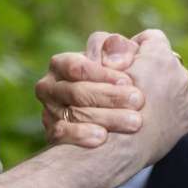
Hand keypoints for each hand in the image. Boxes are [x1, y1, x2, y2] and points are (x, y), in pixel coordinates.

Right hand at [36, 32, 142, 146]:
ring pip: (73, 114)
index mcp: (61, 64)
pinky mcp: (52, 135)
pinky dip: (81, 135)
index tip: (128, 80)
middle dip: (109, 96)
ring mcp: (49, 111)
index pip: (77, 66)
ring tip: (133, 122)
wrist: (115, 115)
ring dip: (106, 117)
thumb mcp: (120, 58)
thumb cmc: (116, 78)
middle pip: (76, 91)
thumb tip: (116, 60)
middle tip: (138, 101)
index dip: (103, 73)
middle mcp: (49, 87)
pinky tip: (103, 137)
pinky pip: (62, 135)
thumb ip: (120, 49)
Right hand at [115, 29, 187, 165]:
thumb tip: (120, 41)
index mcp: (160, 56)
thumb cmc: (107, 106)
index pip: (152, 37)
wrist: (121, 146)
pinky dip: (167, 112)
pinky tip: (149, 120)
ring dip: (161, 92)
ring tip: (139, 105)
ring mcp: (186, 97)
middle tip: (131, 85)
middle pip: (165, 63)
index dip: (137, 45)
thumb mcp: (103, 70)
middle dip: (152, 70)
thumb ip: (114, 51)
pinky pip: (179, 108)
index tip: (126, 59)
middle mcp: (179, 73)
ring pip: (174, 86)